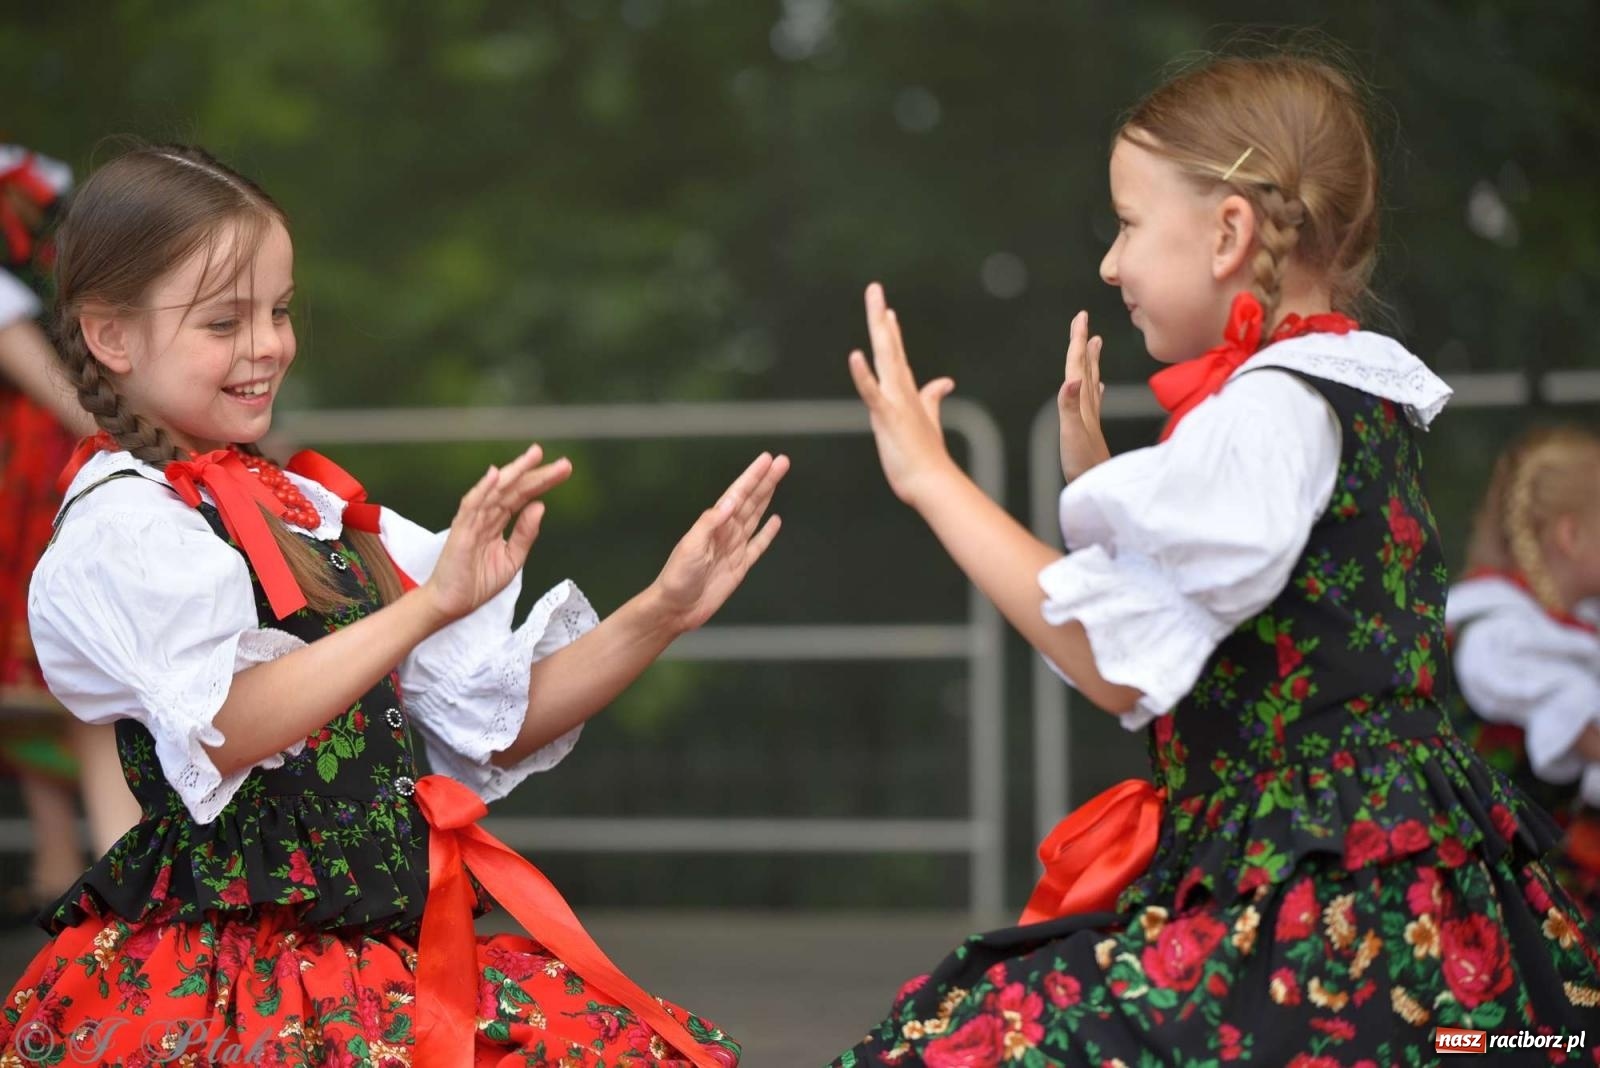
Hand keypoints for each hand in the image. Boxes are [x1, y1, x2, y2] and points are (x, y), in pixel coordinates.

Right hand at [423, 444, 572, 623]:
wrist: (451, 603)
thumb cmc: (476, 582)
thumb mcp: (512, 559)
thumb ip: (525, 534)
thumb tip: (540, 507)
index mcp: (498, 522)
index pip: (523, 496)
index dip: (542, 482)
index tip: (563, 470)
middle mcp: (486, 516)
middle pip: (513, 488)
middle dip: (536, 473)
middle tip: (561, 462)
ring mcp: (473, 521)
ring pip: (495, 490)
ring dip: (514, 472)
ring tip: (533, 458)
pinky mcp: (461, 531)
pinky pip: (472, 506)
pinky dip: (483, 489)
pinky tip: (496, 476)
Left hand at [651, 452, 787, 632]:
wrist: (675, 608)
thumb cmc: (676, 577)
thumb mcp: (691, 546)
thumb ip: (711, 522)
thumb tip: (731, 501)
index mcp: (713, 524)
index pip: (738, 494)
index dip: (753, 476)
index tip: (767, 459)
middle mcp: (725, 532)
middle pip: (751, 500)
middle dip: (766, 480)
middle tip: (782, 462)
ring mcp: (734, 548)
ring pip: (756, 516)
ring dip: (767, 497)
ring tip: (779, 479)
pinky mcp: (739, 566)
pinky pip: (758, 545)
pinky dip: (768, 533)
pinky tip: (775, 521)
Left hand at [847, 283, 958, 507]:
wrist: (932, 482)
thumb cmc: (927, 457)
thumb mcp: (928, 421)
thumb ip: (933, 399)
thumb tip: (944, 382)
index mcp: (906, 393)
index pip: (896, 354)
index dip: (890, 331)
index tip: (885, 309)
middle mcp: (900, 391)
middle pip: (889, 346)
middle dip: (881, 317)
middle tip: (875, 289)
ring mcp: (895, 402)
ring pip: (886, 359)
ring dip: (880, 332)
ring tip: (877, 306)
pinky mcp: (887, 417)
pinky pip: (872, 392)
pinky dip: (863, 374)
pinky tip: (855, 356)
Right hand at [1057, 310, 1109, 480]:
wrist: (1099, 487)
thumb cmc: (1084, 465)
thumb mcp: (1073, 434)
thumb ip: (1070, 406)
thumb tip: (1072, 378)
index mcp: (1081, 403)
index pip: (1078, 365)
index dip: (1077, 341)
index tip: (1081, 318)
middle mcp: (1087, 406)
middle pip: (1085, 367)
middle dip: (1083, 343)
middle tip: (1083, 321)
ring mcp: (1090, 417)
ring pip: (1090, 380)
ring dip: (1090, 361)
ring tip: (1095, 343)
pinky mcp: (1090, 430)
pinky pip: (1092, 401)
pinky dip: (1093, 389)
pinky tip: (1097, 387)